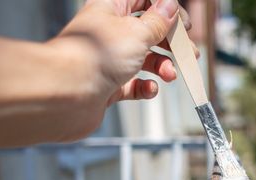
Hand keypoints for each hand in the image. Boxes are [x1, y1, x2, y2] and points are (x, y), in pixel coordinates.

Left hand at [51, 0, 197, 106]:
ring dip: (162, 66)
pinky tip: (149, 89)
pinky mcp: (109, 85)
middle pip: (148, 30)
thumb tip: (170, 6)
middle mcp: (110, 32)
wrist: (67, 94)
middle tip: (188, 53)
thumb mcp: (137, 32)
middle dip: (170, 42)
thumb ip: (158, 21)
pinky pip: (134, 84)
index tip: (182, 24)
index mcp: (111, 8)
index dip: (166, 9)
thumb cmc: (95, 57)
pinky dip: (146, 87)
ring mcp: (109, 60)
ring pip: (144, 59)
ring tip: (170, 74)